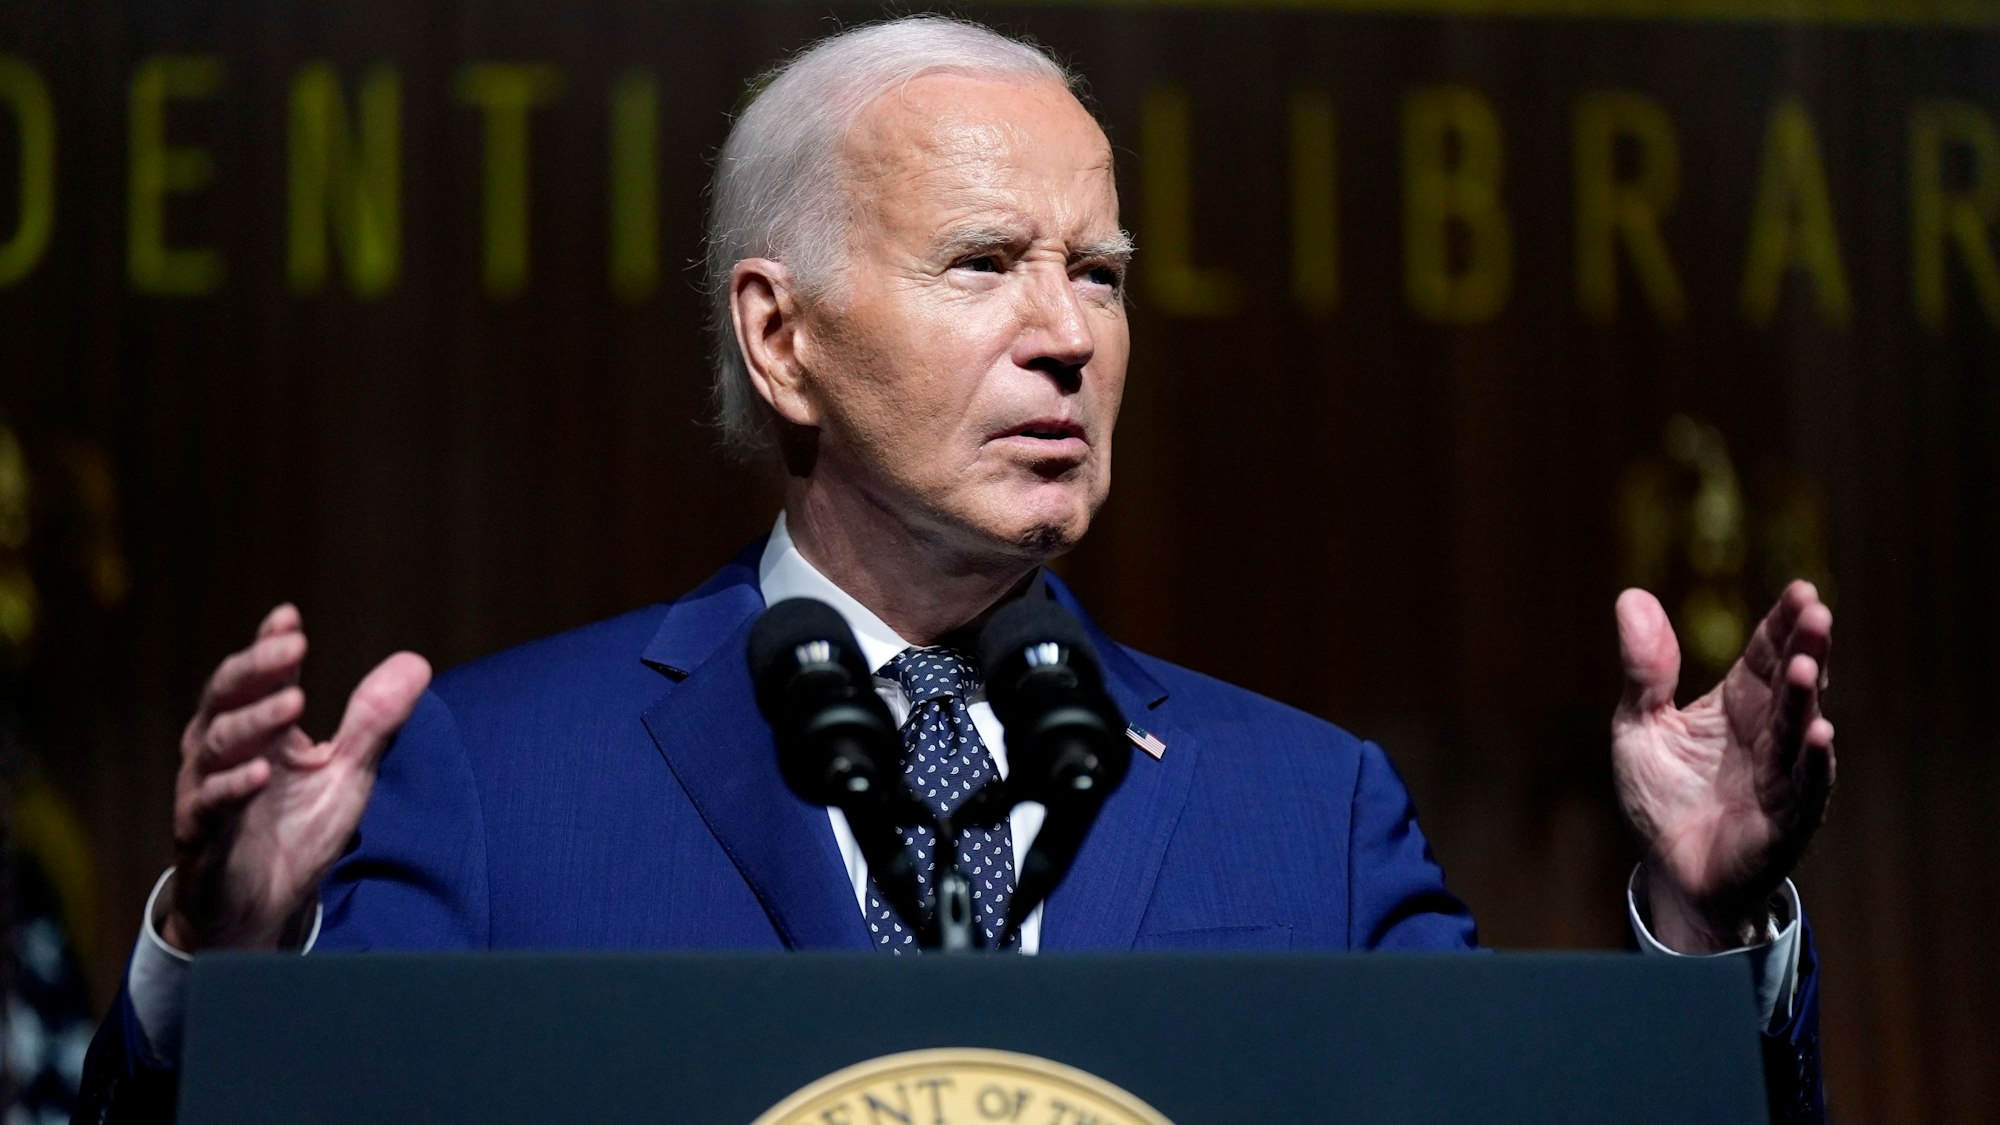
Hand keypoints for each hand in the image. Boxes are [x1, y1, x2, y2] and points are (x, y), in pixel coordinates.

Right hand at [163, 604, 430, 951]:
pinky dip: (232, 787)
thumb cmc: (295, 832)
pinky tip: (260, 772)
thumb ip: (374, 721)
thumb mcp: (346, 773)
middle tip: (292, 643)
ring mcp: (205, 792)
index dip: (269, 647)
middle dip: (257, 668)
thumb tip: (416, 662)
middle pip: (227, 697)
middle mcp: (221, 753)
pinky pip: (209, 807)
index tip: (289, 617)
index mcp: (257, 732)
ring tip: (291, 701)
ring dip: (254, 720)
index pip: (259, 678)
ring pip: (217, 745)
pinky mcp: (200, 838)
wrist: (260, 909)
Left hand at [1612, 581, 1834, 952]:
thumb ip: (1644, 669)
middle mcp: (1770, 732)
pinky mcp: (1787, 817)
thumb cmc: (1661, 796)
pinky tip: (1820, 733)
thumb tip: (1631, 595)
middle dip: (1806, 646)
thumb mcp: (1640, 725)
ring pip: (1800, 728)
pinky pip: (1805, 784)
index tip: (1801, 591)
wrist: (1670, 870)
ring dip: (1806, 697)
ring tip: (1806, 665)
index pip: (1766, 653)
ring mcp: (1783, 773)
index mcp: (1739, 703)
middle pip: (1792, 681)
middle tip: (1816, 611)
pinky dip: (1813, 760)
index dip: (1782, 623)